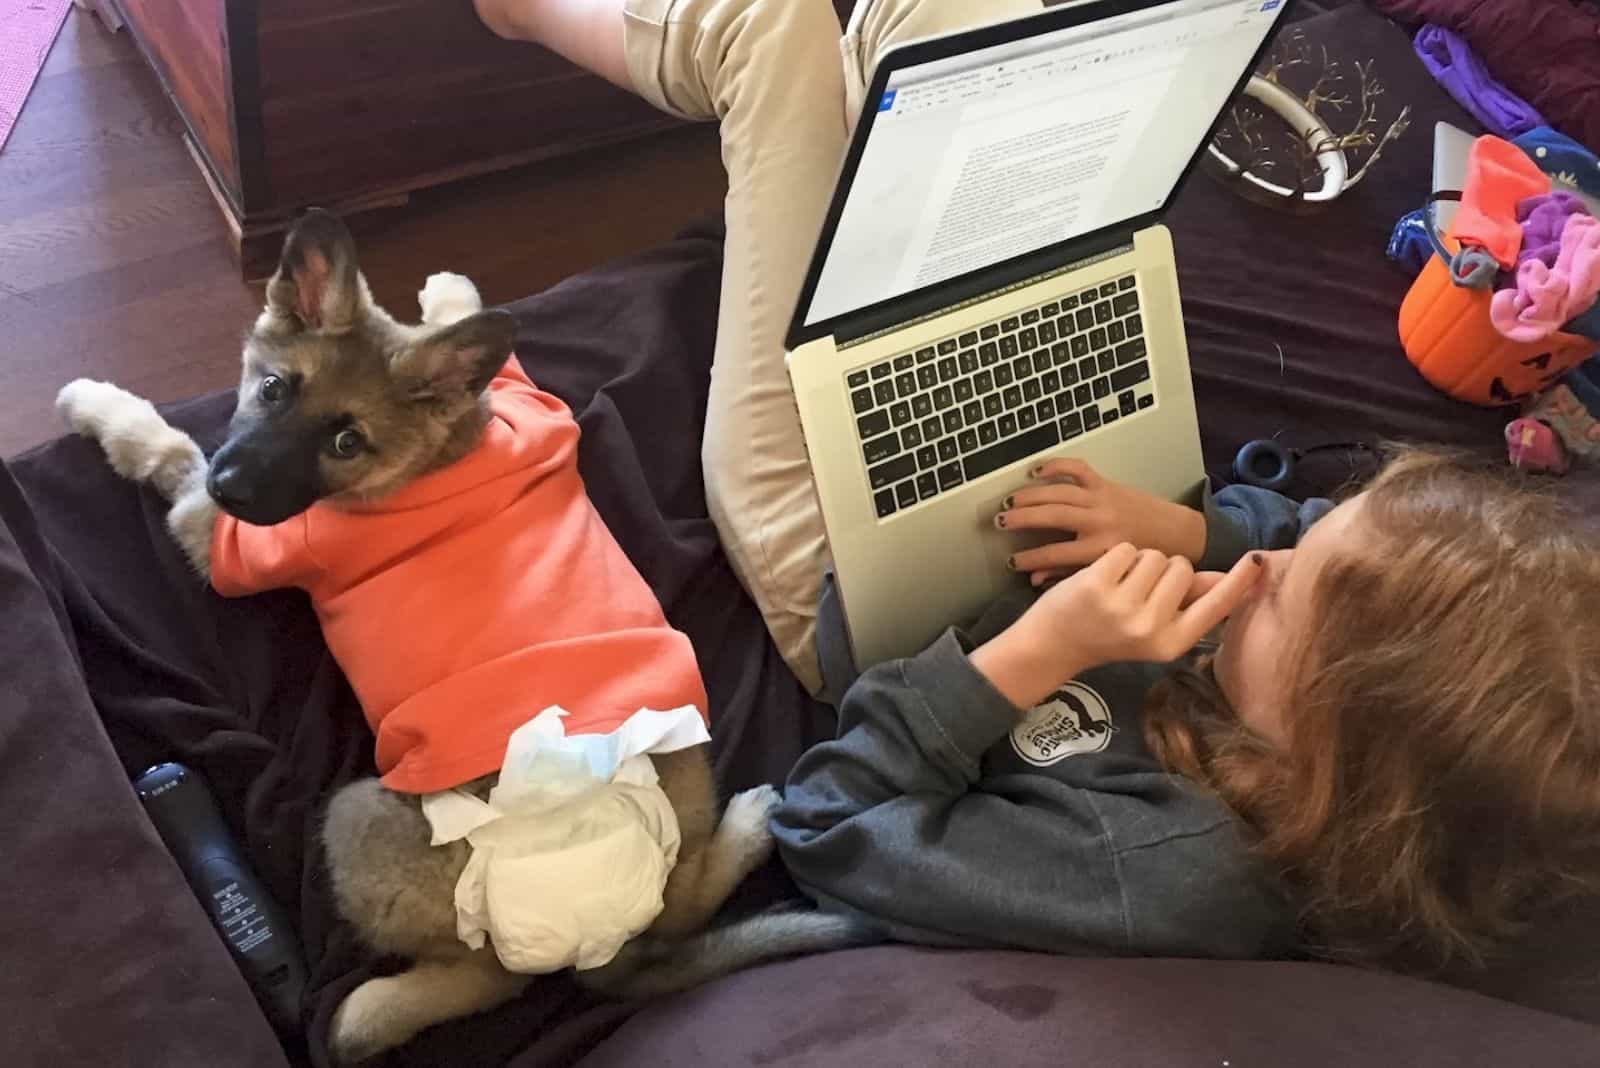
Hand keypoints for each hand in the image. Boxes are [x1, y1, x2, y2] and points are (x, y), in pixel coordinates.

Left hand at [970, 546, 1258, 709]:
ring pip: (1154, 555)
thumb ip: (1192, 604)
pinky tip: (1102, 579)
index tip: (1258, 560)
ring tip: (1119, 586)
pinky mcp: (1097, 585)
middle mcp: (1151, 628)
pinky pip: (1127, 549)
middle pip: (1181, 567)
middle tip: (1138, 593)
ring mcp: (1123, 607)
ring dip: (1139, 562)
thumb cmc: (1110, 634)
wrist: (1056, 644)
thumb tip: (1229, 579)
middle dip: (1164, 569)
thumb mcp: (1156, 629)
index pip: (1216, 606)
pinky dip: (1116, 557)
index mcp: (1172, 643)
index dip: (1238, 582)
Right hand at [995, 459, 1206, 585]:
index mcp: (1101, 549)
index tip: (1011, 562)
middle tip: (998, 523)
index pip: (1055, 554)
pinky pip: (1077, 470)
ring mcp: (1102, 499)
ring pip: (1058, 493)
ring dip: (1030, 496)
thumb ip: (1071, 575)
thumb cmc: (1143, 559)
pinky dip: (1056, 466)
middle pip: (1052, 517)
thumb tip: (1035, 580)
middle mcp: (1100, 522)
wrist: (1178, 536)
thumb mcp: (1110, 573)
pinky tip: (1036, 471)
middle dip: (1021, 519)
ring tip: (1008, 502)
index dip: (1029, 559)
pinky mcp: (1106, 484)